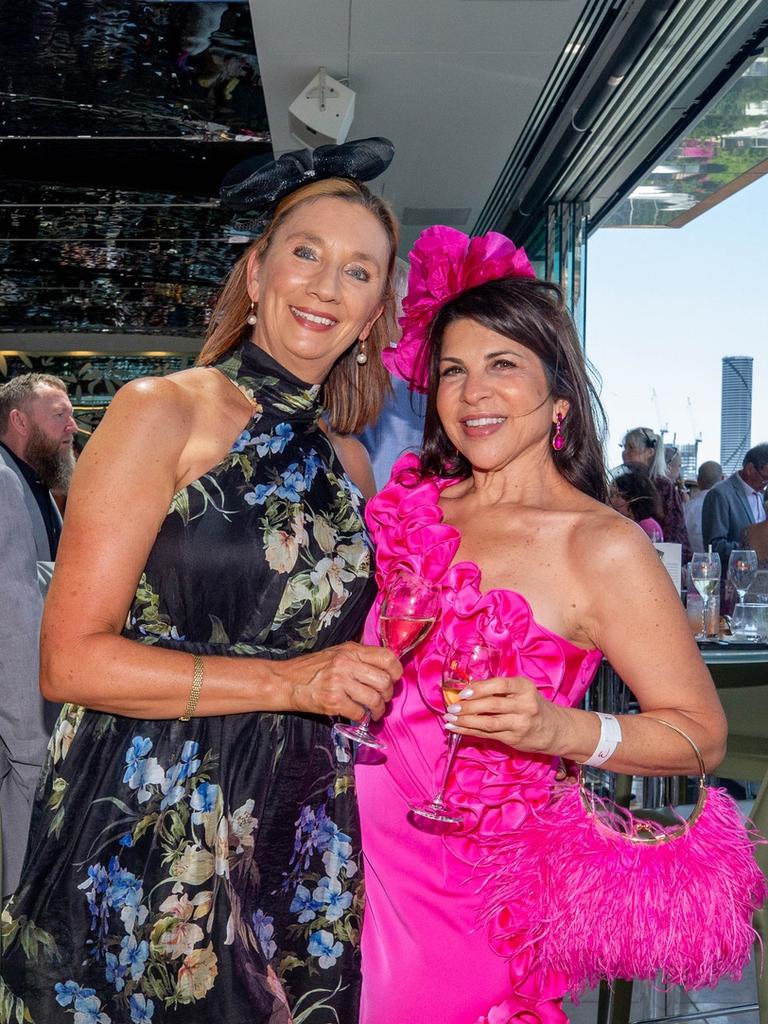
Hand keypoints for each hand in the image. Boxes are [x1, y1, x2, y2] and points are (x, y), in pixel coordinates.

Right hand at [282, 642, 401, 720]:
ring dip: (378, 710)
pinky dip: (362, 717)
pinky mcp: (332, 701)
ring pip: (374, 699)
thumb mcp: (337, 652)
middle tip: (384, 699)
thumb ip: (359, 656)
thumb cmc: (312, 668)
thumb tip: (385, 664)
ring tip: (374, 712)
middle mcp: (346, 664)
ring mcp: (339, 682)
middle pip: (384, 681)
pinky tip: (359, 715)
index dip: (396, 671)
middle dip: (388, 694)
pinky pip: (359, 712)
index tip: (394, 679)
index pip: (387, 657)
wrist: (286, 681)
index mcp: (351, 650)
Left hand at [443, 675, 566, 753]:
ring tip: (450, 719)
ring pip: (488, 723)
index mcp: (524, 687)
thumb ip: (498, 690)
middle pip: (492, 706)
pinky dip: (469, 731)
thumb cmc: (531, 704)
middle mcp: (525, 705)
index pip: (500, 685)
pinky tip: (457, 728)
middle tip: (451, 708)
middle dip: (468, 707)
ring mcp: (520, 723)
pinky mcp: (515, 739)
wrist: (554, 729)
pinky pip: (488, 734)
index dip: (480, 689)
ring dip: (466, 722)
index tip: (463, 693)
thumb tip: (466, 688)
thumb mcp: (521, 691)